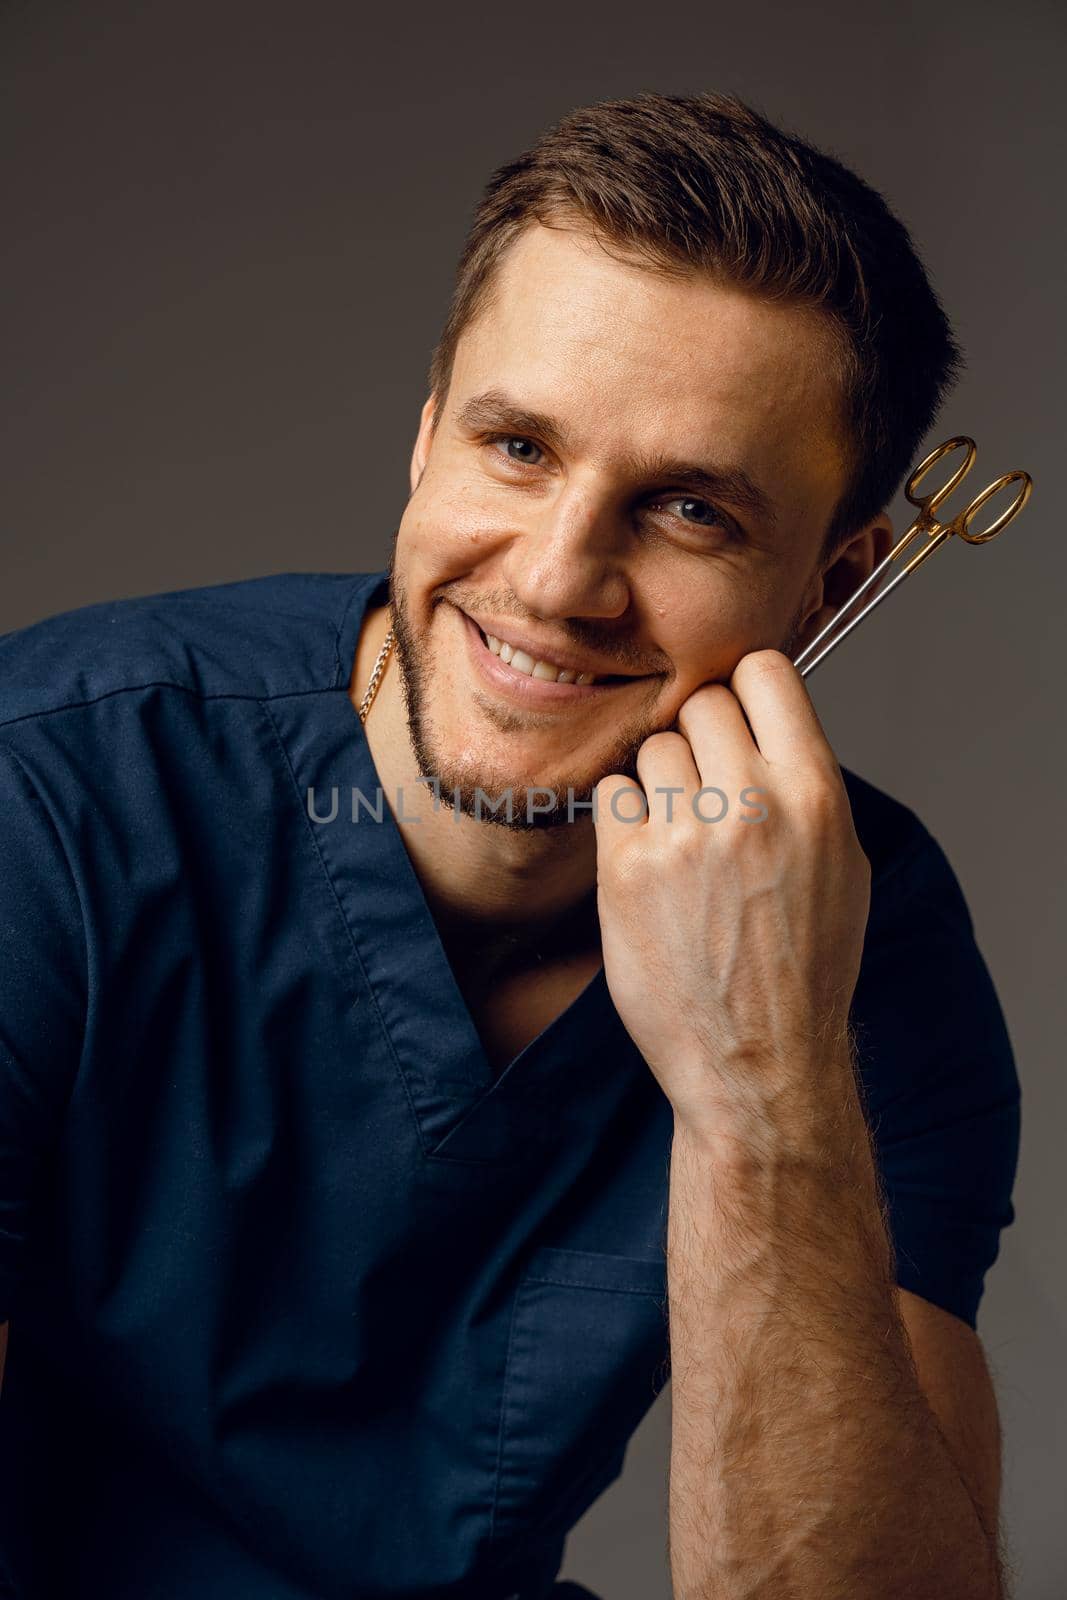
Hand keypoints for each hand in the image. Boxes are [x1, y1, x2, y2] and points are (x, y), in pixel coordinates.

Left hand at [592, 649, 870, 1150]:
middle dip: (701, 736)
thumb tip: (763, 718)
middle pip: (701, 701)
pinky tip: (651, 862)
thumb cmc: (803, 967)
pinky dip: (626, 819)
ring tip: (683, 838)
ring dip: (661, 780)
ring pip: (653, 747)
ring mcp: (683, 836)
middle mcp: (750, 805)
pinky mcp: (625, 869)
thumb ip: (803, 784)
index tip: (739, 711)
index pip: (766, 671)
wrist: (757, 1062)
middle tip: (707, 788)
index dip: (746, 685)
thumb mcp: (840, 864)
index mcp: (814, 796)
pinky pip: (613, 794)